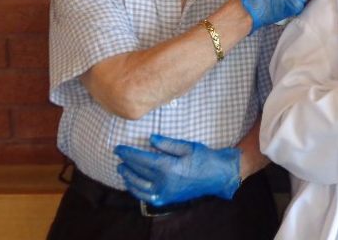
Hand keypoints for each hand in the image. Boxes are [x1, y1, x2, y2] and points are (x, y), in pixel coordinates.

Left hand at [114, 134, 240, 205]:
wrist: (218, 176)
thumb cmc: (205, 158)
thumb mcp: (188, 147)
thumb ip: (167, 144)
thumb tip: (150, 139)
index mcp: (168, 168)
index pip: (141, 160)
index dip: (128, 153)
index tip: (118, 148)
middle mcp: (164, 182)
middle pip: (138, 172)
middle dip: (126, 163)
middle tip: (118, 156)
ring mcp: (165, 193)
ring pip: (139, 187)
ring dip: (128, 177)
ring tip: (122, 169)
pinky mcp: (167, 198)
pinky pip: (146, 196)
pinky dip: (136, 191)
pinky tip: (132, 184)